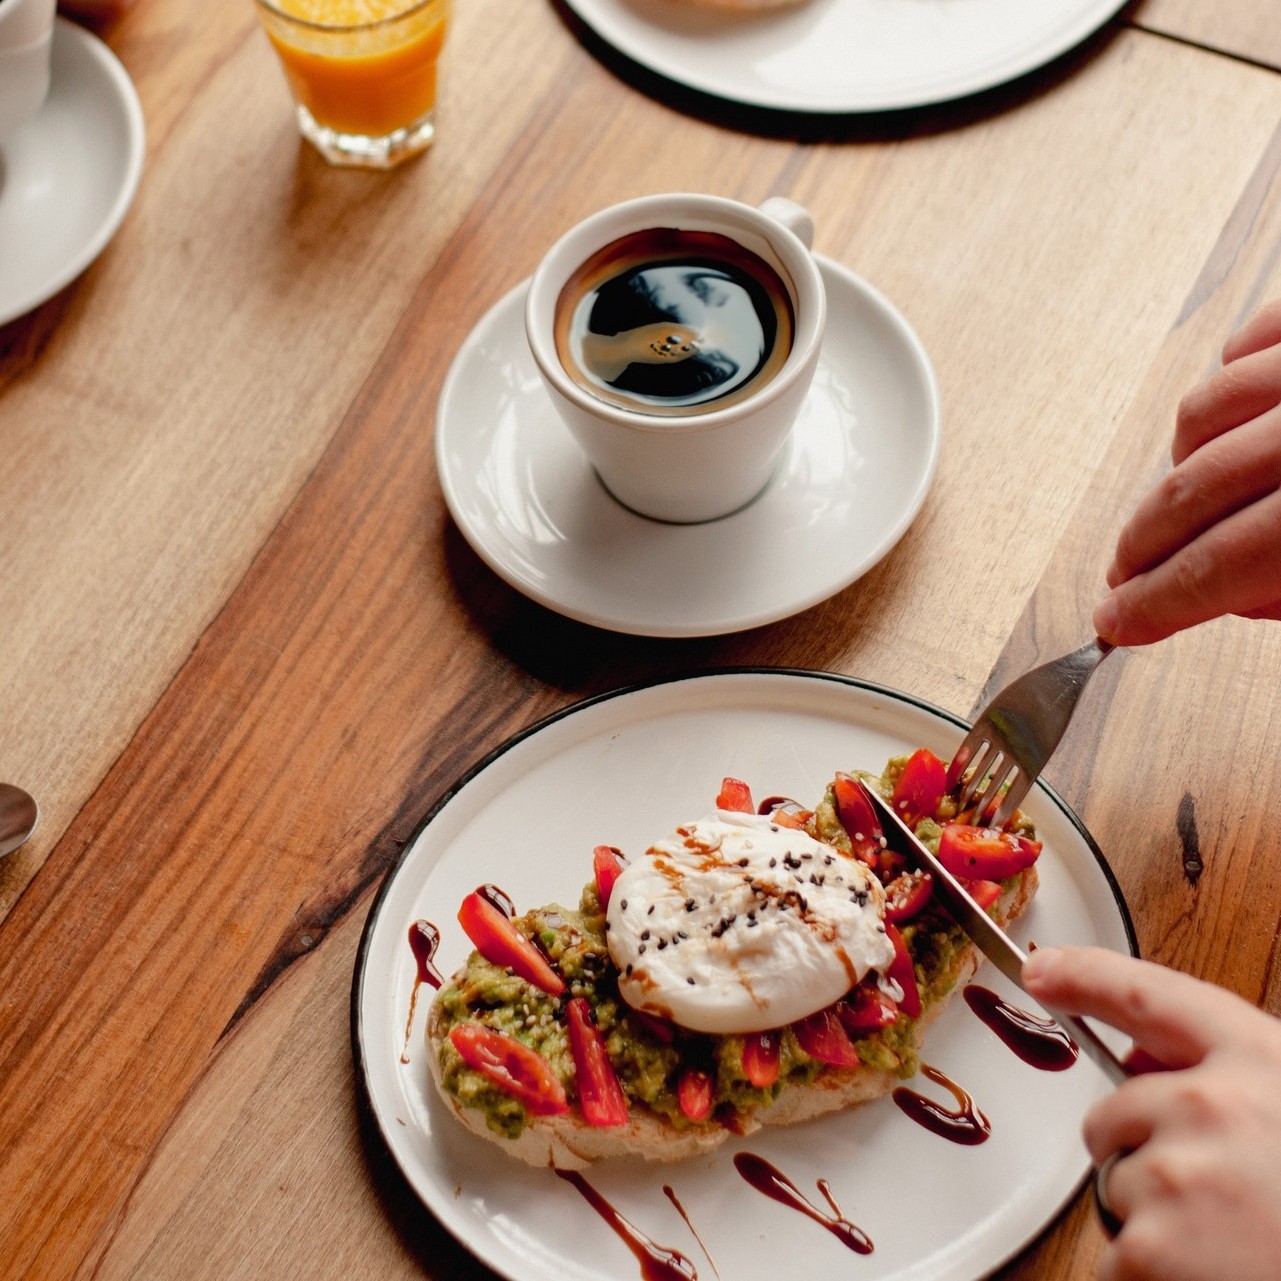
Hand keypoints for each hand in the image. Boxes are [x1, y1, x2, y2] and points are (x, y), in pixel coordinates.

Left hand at [1022, 946, 1280, 1280]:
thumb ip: (1233, 1080)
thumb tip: (1143, 1070)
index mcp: (1261, 1061)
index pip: (1147, 994)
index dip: (1085, 976)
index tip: (1043, 970)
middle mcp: (1212, 1104)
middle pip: (1112, 1113)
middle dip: (1143, 1154)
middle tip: (1223, 1201)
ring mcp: (1177, 1174)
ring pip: (1114, 1185)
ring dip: (1154, 1220)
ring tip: (1234, 1246)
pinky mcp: (1151, 1250)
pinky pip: (1114, 1255)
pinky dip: (1150, 1277)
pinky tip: (1215, 1278)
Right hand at [1092, 299, 1280, 645]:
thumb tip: (1240, 599)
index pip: (1221, 563)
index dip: (1159, 604)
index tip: (1121, 624)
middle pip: (1191, 490)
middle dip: (1145, 545)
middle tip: (1128, 579)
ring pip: (1201, 415)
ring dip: (1183, 467)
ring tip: (1192, 501)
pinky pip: (1244, 343)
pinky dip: (1226, 389)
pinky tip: (1233, 422)